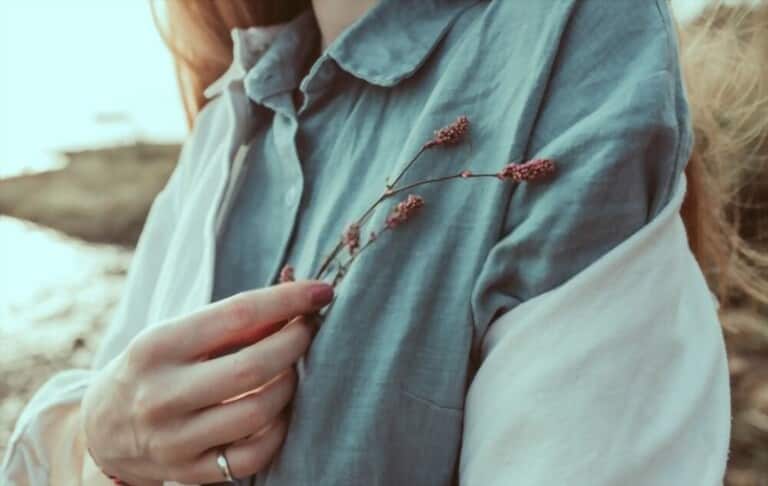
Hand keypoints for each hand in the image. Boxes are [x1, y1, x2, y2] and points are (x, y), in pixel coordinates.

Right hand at [81, 280, 333, 484]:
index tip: (321, 290)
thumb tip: (296, 296)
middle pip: (254, 366)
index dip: (288, 300)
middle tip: (309, 329)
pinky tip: (278, 410)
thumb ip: (233, 321)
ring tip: (291, 370)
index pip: (237, 314)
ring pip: (259, 411)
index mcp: (157, 346)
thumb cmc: (154, 368)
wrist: (102, 429)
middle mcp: (161, 394)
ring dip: (291, 384)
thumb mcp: (177, 335)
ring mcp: (175, 440)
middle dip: (297, 342)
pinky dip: (279, 429)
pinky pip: (254, 455)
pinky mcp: (190, 473)